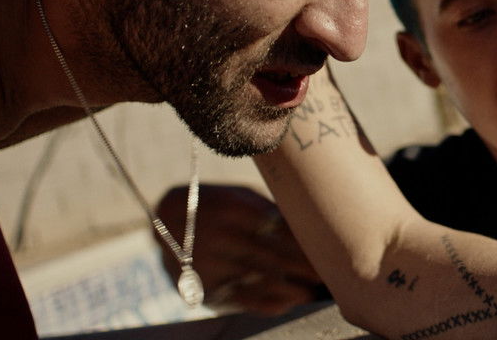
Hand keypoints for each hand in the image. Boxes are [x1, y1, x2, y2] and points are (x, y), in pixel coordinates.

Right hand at [155, 184, 325, 314]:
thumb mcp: (238, 195)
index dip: (304, 243)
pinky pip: (240, 298)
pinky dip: (266, 302)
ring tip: (311, 291)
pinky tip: (286, 302)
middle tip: (329, 274)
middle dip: (303, 267)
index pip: (278, 230)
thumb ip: (267, 208)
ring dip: (290, 289)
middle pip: (274, 256)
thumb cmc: (215, 201)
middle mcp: (222, 235)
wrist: (166, 218)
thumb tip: (303, 222)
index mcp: (234, 208)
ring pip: (259, 280)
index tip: (327, 250)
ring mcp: (211, 262)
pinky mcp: (203, 284)